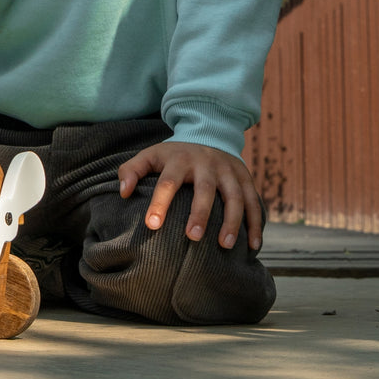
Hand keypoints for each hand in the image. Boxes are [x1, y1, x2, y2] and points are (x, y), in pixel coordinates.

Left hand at [117, 141, 263, 250]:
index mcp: (180, 159)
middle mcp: (207, 163)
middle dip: (200, 213)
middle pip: (205, 188)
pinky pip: (253, 201)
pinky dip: (256, 223)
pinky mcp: (246, 178)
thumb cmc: (174, 154)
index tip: (152, 225)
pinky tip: (253, 246)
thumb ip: (131, 170)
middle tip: (192, 237)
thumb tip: (123, 192)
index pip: (168, 181)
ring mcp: (229, 170)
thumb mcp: (151, 155)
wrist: (210, 132)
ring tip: (225, 245)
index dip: (160, 202)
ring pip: (234, 195)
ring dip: (232, 220)